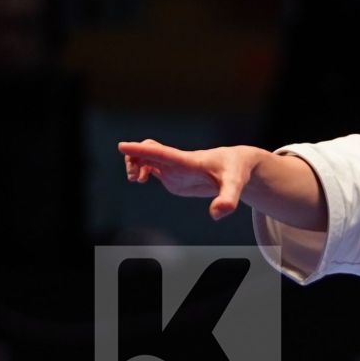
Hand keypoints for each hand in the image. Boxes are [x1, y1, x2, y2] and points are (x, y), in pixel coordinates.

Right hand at [118, 140, 262, 220]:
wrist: (237, 164)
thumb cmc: (236, 171)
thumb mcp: (235, 186)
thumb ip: (228, 200)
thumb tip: (217, 214)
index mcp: (190, 161)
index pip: (163, 153)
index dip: (143, 150)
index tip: (123, 146)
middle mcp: (179, 162)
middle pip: (149, 150)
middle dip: (135, 158)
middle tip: (136, 178)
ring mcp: (174, 167)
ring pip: (147, 156)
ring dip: (136, 164)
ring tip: (138, 180)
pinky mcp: (173, 174)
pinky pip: (150, 165)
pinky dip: (140, 169)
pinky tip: (142, 179)